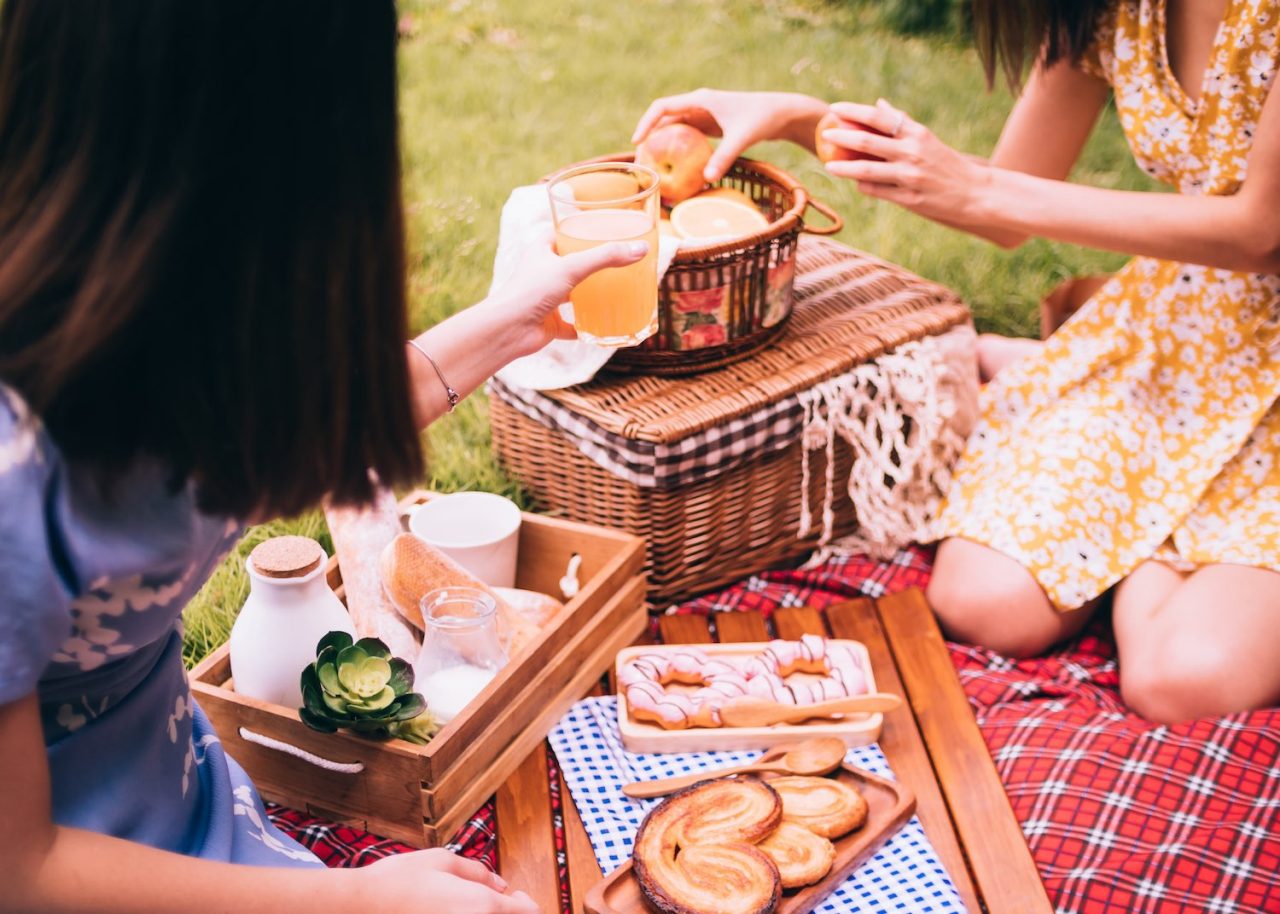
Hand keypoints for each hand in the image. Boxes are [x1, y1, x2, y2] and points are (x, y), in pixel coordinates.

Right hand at [360, 847, 537, 912]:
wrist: (362, 906)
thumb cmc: (401, 880)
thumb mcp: (443, 861)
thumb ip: (478, 872)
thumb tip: (500, 885)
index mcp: (482, 906)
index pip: (527, 913)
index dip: (525, 904)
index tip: (514, 895)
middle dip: (508, 911)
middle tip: (496, 899)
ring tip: (466, 903)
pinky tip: (451, 911)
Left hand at [488, 224, 648, 357]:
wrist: (508, 330)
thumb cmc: (532, 291)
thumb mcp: (572, 267)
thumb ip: (607, 257)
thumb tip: (642, 249)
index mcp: (542, 250)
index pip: (562, 233)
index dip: (580, 229)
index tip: (603, 229)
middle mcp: (543, 272)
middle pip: (571, 263)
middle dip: (592, 262)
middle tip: (618, 259)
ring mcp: (546, 299)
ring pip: (573, 293)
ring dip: (591, 293)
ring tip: (617, 288)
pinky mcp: (550, 323)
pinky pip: (573, 324)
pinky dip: (588, 326)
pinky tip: (605, 325)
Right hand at [632, 88, 826, 182]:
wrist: (781, 113)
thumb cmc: (762, 119)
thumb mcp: (741, 138)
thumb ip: (723, 158)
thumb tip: (706, 179)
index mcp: (700, 99)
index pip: (663, 107)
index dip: (646, 123)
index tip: (636, 142)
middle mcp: (699, 104)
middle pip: (665, 117)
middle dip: (650, 136)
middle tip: (641, 160)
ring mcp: (704, 114)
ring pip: (675, 127)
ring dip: (662, 142)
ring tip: (652, 164)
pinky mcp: (711, 125)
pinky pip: (687, 135)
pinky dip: (678, 147)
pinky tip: (673, 165)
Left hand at [820, 99, 988, 222]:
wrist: (974, 194)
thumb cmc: (946, 164)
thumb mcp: (928, 139)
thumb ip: (902, 124)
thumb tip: (879, 105)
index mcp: (917, 133)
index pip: (879, 117)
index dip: (854, 111)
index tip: (834, 108)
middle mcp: (912, 152)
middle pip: (868, 141)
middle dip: (842, 137)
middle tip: (824, 134)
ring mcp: (909, 176)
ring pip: (867, 170)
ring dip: (844, 168)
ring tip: (828, 165)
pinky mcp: (909, 199)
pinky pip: (877, 191)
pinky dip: (864, 186)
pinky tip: (856, 184)